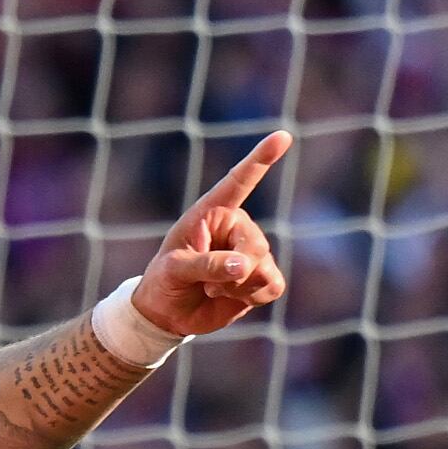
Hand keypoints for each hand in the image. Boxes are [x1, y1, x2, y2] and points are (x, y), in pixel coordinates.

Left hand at [134, 131, 292, 339]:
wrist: (168, 313)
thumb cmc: (165, 281)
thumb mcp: (174, 270)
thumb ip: (206, 265)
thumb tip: (242, 265)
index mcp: (213, 213)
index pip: (239, 182)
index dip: (260, 159)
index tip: (282, 136)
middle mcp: (237, 228)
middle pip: (256, 245)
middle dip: (233, 270)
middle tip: (205, 283)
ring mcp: (253, 252)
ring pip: (264, 268)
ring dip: (237, 287)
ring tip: (212, 288)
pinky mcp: (263, 277)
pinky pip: (273, 286)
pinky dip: (252, 297)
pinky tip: (233, 298)